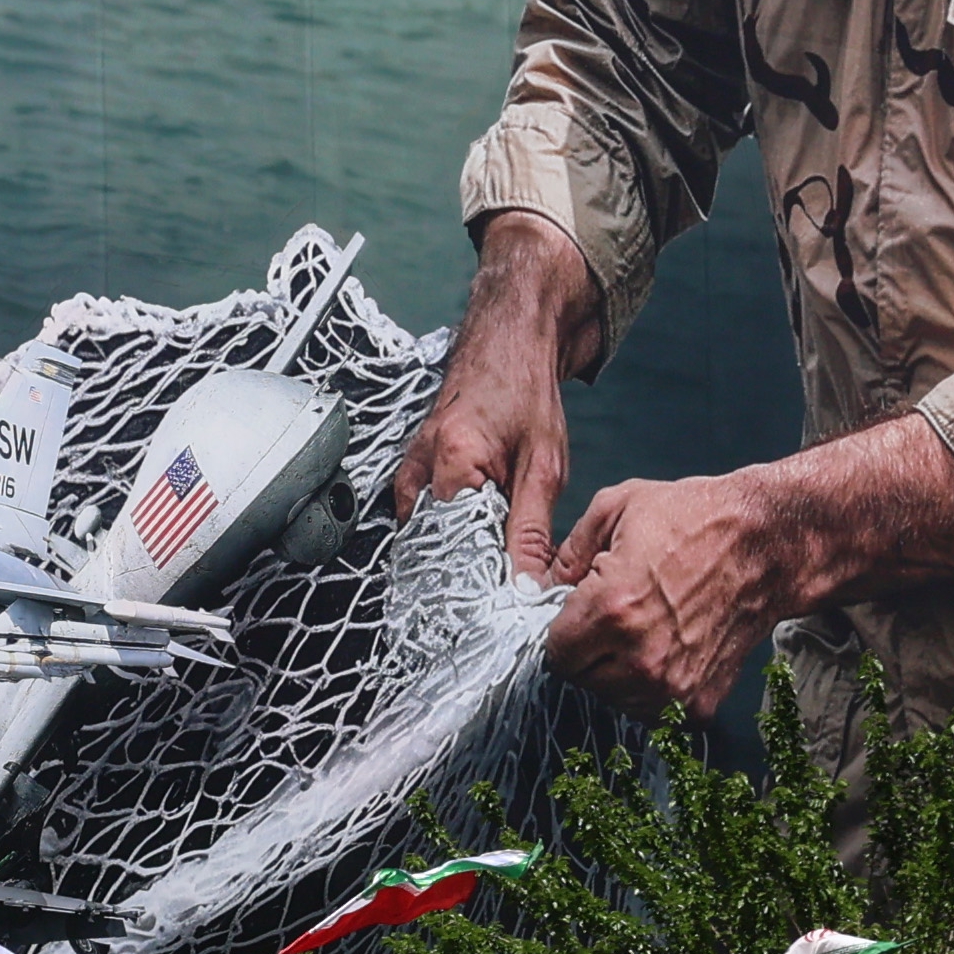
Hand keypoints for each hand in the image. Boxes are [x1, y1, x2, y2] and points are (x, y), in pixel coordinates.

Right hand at [394, 211, 595, 578]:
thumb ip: (531, 529)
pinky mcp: (413, 472)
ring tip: (488, 575)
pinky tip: (474, 545)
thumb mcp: (544, 465)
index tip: (498, 611)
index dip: (476, 584)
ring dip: (457, 557)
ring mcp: (409, 471)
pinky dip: (449, 537)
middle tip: (498, 601)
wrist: (506, 342)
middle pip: (433, 550)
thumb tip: (523, 583)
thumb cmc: (524, 391)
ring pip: (427, 538)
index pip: (453, 549)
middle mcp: (418, 470)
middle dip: (466, 577)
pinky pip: (424, 520)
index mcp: (451, 465)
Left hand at [546, 473, 793, 719]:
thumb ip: (565, 553)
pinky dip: (652, 687)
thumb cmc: (697, 518)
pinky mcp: (700, 700)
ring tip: (642, 633)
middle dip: (587, 653)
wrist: (772, 542)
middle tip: (612, 622)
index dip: (561, 633)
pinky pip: (653, 710)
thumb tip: (537, 586)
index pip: (554, 654)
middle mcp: (640, 657)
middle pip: (581, 679)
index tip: (576, 618)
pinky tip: (666, 649)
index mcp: (611, 611)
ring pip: (615, 699)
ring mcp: (673, 685)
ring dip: (617, 673)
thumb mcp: (616, 509)